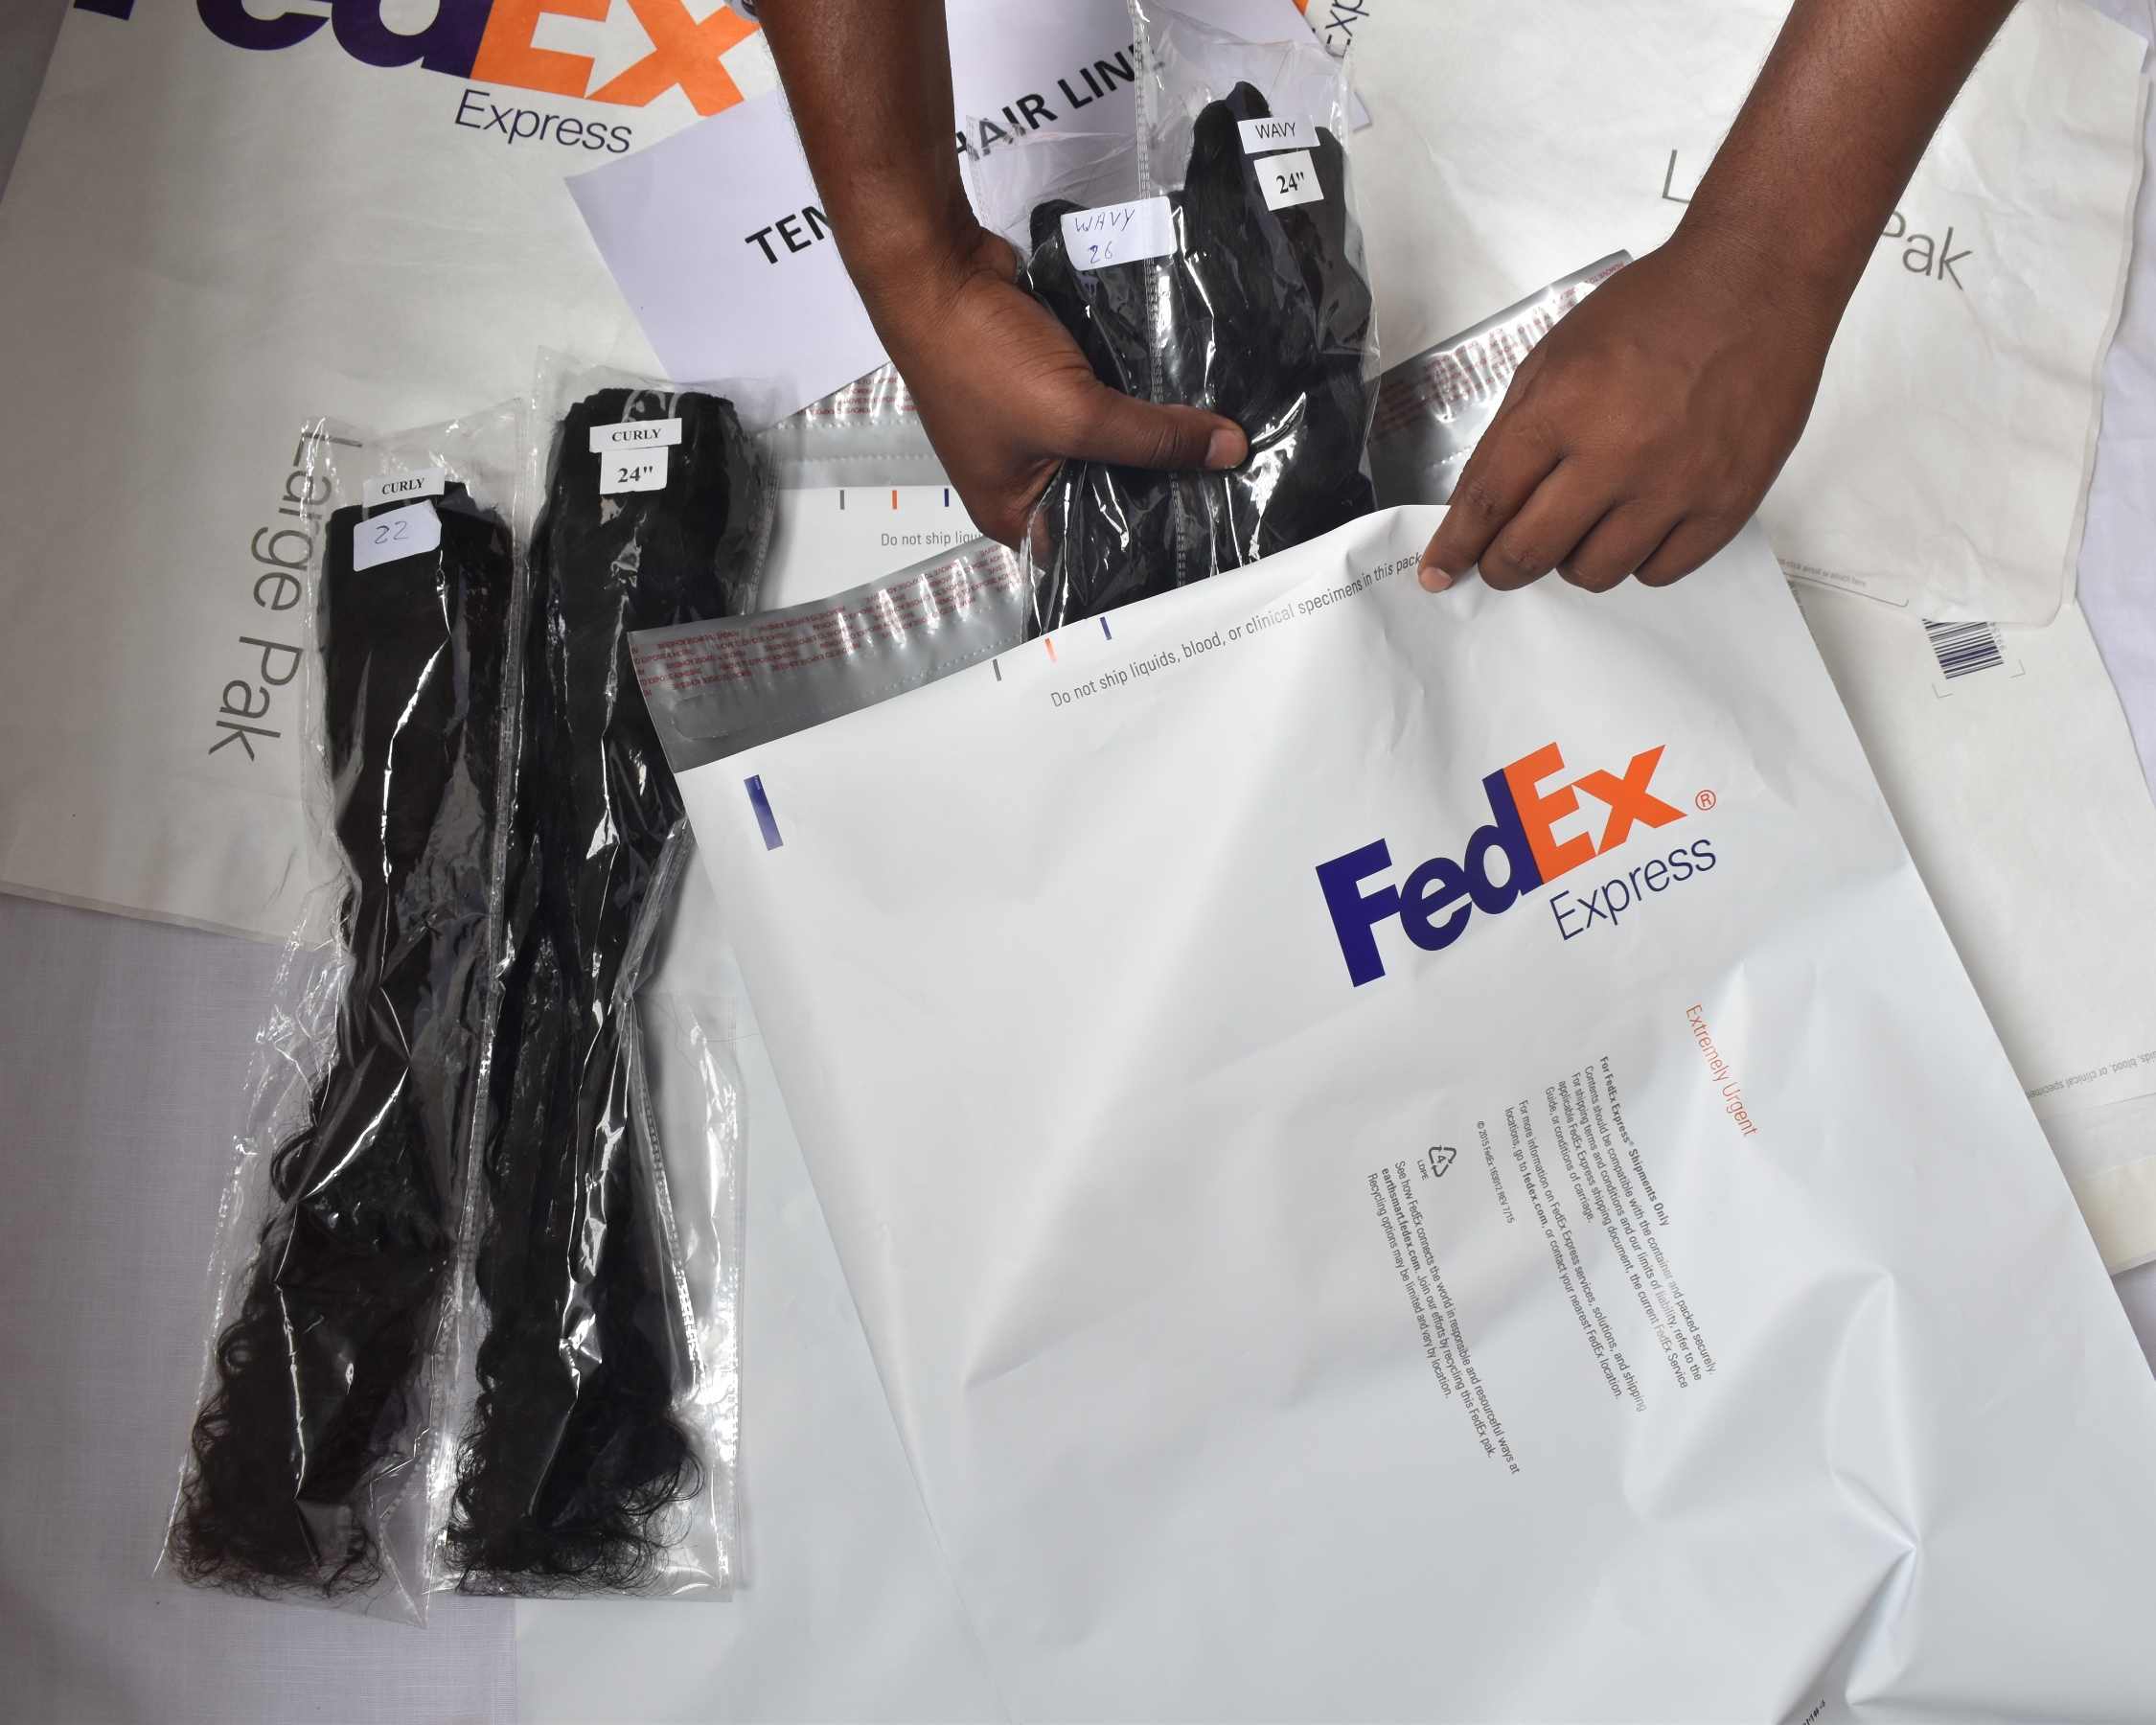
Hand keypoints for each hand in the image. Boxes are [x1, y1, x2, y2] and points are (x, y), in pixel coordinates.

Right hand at [863, 224, 1247, 548]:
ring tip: (1219, 443)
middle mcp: (1022, 478)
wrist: (939, 273)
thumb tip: (1231, 451)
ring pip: (1109, 443)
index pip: (1089, 548)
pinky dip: (1135, 396)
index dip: (1145, 540)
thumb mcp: (1077, 415)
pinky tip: (1186, 395)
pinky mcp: (1046, 382)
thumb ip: (1154, 437)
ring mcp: (1033, 427)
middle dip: (1159, 483)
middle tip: (1229, 485)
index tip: (1208, 531)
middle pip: (1107, 493)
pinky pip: (1102, 400)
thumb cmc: (983, 363)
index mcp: (1013, 512)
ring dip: (1151, 435)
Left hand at [1418, 228, 1838, 594]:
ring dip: (1574, 560)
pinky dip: (1639, 560)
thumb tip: (1482, 503)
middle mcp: (1615, 454)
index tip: (1440, 572)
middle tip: (1503, 563)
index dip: (1456, 547)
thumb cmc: (1657, 309)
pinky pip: (1660, 573)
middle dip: (1503, 566)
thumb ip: (1516, 430)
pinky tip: (1638, 526)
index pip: (1488, 502)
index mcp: (1562, 408)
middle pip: (1531, 551)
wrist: (1757, 281)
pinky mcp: (1726, 503)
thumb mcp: (1558, 352)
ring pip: (1595, 573)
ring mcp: (1674, 485)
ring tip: (1585, 525)